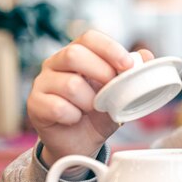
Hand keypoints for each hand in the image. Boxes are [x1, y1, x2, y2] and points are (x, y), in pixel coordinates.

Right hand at [26, 30, 153, 166]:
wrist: (81, 143)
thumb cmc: (100, 113)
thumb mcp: (122, 94)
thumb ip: (133, 75)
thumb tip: (146, 56)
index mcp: (78, 54)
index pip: (90, 38)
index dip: (110, 49)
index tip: (127, 65)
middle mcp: (56, 63)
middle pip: (74, 54)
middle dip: (101, 73)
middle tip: (111, 91)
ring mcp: (42, 83)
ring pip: (69, 84)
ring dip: (89, 101)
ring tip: (92, 109)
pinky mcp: (34, 104)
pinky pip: (56, 107)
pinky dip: (73, 116)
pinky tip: (75, 119)